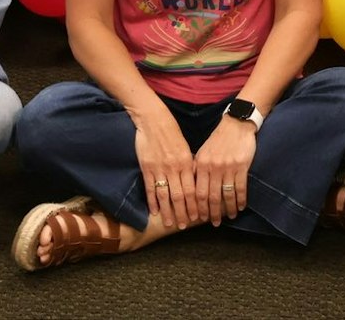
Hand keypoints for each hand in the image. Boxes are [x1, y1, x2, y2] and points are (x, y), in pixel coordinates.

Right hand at [132, 110, 198, 230]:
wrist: (153, 120)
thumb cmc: (171, 132)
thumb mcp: (185, 148)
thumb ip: (189, 165)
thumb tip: (195, 182)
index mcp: (187, 162)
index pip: (192, 189)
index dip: (195, 205)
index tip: (198, 217)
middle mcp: (174, 168)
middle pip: (179, 196)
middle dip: (182, 213)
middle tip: (184, 226)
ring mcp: (159, 169)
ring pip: (165, 195)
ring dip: (167, 211)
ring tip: (169, 223)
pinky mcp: (146, 168)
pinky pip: (150, 188)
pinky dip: (152, 201)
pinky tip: (154, 212)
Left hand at [192, 115, 256, 224]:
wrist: (236, 125)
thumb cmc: (218, 139)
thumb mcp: (203, 152)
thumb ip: (197, 168)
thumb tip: (190, 187)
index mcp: (201, 164)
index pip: (197, 192)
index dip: (198, 207)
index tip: (199, 218)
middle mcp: (213, 167)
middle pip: (211, 196)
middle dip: (212, 213)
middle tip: (215, 223)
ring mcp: (228, 167)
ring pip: (227, 194)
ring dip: (228, 209)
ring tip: (229, 217)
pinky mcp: (241, 166)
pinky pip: (241, 188)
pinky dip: (240, 200)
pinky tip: (240, 207)